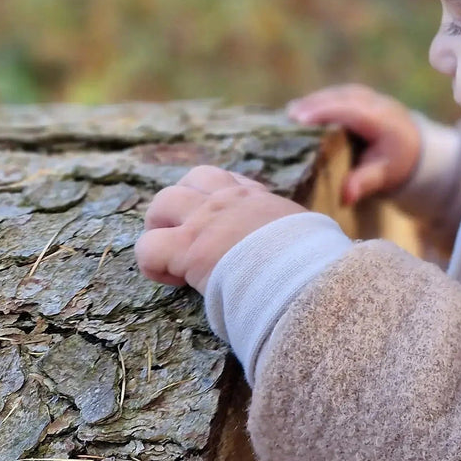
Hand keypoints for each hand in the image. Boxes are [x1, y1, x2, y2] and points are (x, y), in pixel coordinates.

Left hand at [134, 166, 308, 292]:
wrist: (302, 276)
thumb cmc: (312, 263)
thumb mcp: (309, 234)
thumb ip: (295, 232)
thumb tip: (309, 248)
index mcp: (259, 198)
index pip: (229, 181)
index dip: (220, 200)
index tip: (227, 228)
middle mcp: (229, 200)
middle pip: (193, 179)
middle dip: (184, 205)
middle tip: (188, 235)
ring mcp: (205, 220)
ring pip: (163, 202)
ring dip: (161, 226)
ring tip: (170, 254)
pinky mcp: (187, 248)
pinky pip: (148, 247)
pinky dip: (153, 264)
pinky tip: (173, 281)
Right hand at [286, 84, 421, 204]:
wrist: (413, 148)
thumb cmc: (395, 163)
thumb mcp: (384, 176)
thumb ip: (364, 183)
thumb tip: (345, 197)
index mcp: (383, 121)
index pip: (351, 111)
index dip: (325, 112)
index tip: (300, 119)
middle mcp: (376, 103)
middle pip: (342, 98)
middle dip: (314, 105)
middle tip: (287, 116)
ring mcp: (369, 96)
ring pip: (338, 94)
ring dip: (314, 101)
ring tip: (289, 113)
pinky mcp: (360, 95)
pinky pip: (338, 95)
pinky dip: (319, 101)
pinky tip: (300, 110)